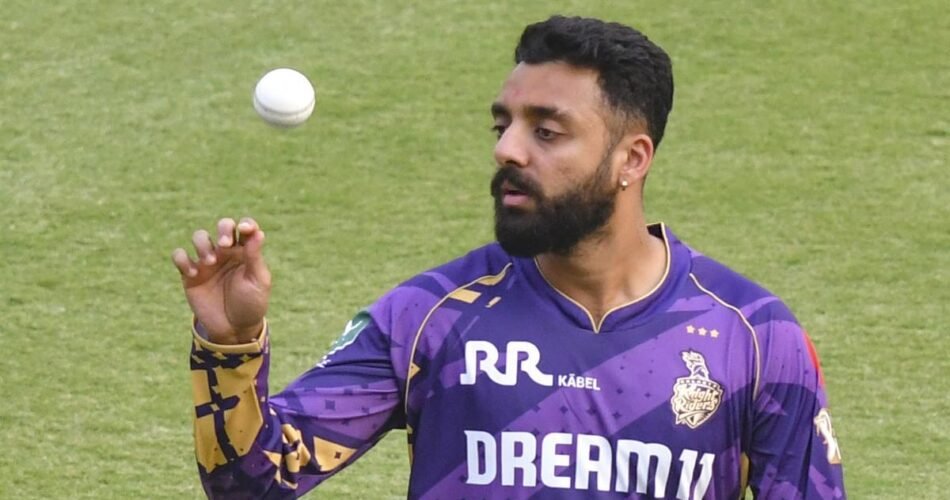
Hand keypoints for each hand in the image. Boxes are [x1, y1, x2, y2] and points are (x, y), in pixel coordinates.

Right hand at [171, 217, 270, 343]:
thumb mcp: (258, 282)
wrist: (234, 329)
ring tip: (210, 262)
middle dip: (223, 229)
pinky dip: (182, 259)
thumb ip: (254, 257)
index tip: (244, 230)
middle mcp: (227, 252)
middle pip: (223, 226)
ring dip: (203, 244)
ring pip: (200, 236)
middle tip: (225, 245)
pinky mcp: (190, 274)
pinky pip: (179, 256)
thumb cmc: (251, 304)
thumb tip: (258, 233)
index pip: (245, 228)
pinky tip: (193, 273)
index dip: (245, 223)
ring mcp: (207, 262)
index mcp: (246, 251)